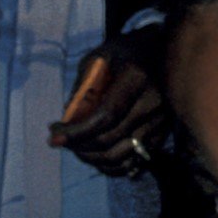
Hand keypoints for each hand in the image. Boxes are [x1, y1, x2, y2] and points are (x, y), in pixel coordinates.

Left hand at [50, 31, 166, 173]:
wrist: (164, 52)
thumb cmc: (125, 53)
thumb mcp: (98, 58)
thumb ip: (83, 88)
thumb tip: (69, 121)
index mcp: (137, 78)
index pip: (105, 116)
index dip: (77, 132)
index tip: (53, 135)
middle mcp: (154, 102)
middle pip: (111, 139)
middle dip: (79, 146)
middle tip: (61, 140)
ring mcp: (162, 121)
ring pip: (122, 157)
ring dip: (93, 159)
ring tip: (78, 147)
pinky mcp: (164, 134)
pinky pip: (135, 162)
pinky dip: (112, 166)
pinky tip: (97, 156)